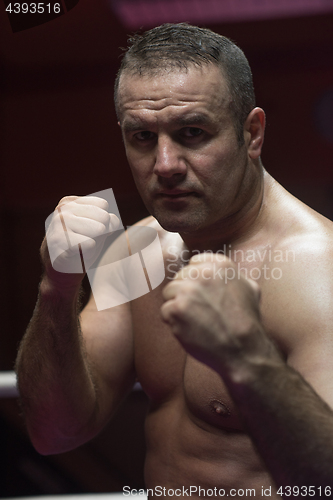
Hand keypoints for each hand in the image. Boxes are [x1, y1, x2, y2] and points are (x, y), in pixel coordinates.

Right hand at [41, 195, 118, 287]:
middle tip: (86, 241)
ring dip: (95, 243)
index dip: (104, 222)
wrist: (61, 271)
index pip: (103, 205)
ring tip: (82, 247)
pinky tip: (78, 254)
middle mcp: (63, 209)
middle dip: (102, 232)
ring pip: (99, 229)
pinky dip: (90, 252)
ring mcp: (59, 224)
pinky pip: (90, 243)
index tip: (91, 231)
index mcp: (70, 202)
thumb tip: (112, 220)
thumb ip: (108, 220)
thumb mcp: (96, 229)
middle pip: (104, 217)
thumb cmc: (81, 247)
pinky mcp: (59, 241)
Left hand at [161, 253, 279, 377]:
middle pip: (179, 278)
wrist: (244, 350)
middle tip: (201, 312)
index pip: (193, 264)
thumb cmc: (247, 322)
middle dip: (186, 294)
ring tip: (196, 321)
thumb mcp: (250, 288)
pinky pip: (165, 311)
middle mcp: (203, 273)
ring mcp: (188, 290)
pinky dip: (174, 322)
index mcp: (220, 265)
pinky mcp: (177, 308)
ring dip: (178, 307)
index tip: (203, 295)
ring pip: (169, 292)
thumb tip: (219, 268)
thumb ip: (232, 275)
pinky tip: (191, 329)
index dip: (195, 281)